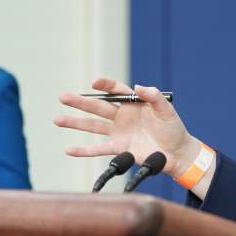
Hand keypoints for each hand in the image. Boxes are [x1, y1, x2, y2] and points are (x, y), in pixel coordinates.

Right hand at [55, 78, 199, 178]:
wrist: (177, 153)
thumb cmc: (173, 128)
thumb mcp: (167, 110)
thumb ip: (154, 97)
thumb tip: (139, 87)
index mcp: (133, 103)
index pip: (115, 90)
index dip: (105, 85)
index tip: (95, 82)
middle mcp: (122, 116)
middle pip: (97, 107)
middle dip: (80, 102)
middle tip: (63, 97)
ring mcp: (118, 132)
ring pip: (93, 126)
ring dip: (75, 123)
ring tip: (57, 120)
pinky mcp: (119, 149)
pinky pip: (98, 149)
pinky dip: (84, 150)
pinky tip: (69, 150)